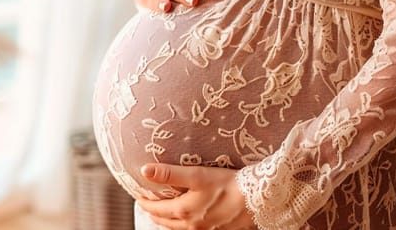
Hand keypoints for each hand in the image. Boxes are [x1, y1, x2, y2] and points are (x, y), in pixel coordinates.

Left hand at [137, 163, 255, 229]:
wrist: (257, 198)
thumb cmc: (227, 184)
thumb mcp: (196, 175)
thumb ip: (169, 174)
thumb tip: (145, 171)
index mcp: (183, 211)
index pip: (156, 209)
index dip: (146, 203)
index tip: (139, 197)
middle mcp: (192, 225)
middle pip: (166, 221)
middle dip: (155, 213)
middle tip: (148, 205)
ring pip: (180, 228)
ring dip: (169, 221)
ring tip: (165, 214)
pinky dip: (186, 225)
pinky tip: (191, 219)